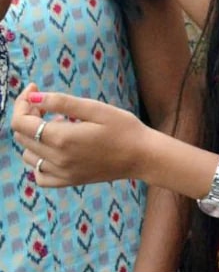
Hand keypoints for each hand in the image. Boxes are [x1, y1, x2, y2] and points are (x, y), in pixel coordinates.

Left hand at [10, 85, 151, 187]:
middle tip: (48, 105)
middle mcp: (56, 158)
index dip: (22, 103)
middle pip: (22, 136)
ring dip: (35, 138)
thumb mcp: (96, 109)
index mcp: (62, 138)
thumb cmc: (125, 129)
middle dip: (29, 116)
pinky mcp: (69, 181)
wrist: (144, 156)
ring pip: (28, 155)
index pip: (21, 122)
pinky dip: (39, 162)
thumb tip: (34, 97)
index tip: (34, 90)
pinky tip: (55, 150)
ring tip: (59, 126)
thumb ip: (63, 102)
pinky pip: (40, 175)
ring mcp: (62, 173)